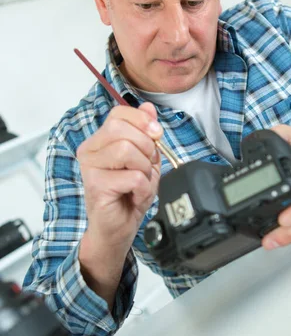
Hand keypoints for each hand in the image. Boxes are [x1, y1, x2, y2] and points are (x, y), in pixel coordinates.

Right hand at [76, 102, 162, 304]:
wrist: (119, 228)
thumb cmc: (129, 194)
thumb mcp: (144, 159)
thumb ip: (145, 133)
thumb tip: (148, 107)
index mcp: (100, 140)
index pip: (118, 113)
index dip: (142, 120)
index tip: (156, 135)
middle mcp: (90, 151)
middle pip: (121, 129)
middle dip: (145, 146)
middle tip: (147, 165)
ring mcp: (90, 168)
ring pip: (126, 150)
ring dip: (144, 168)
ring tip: (141, 182)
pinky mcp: (96, 186)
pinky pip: (132, 176)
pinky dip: (143, 187)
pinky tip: (136, 195)